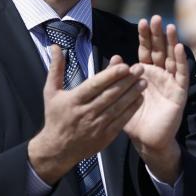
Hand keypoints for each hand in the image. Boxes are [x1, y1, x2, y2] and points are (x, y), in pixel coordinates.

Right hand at [28, 47, 143, 184]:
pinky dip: (131, 110)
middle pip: (109, 95)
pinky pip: (121, 121)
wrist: (58, 149)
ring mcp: (96, 126)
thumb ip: (56, 68)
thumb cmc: (55, 117)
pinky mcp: (105, 136)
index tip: (124, 65)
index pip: (94, 86)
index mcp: (73, 100)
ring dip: (132, 94)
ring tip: (144, 82)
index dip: (110, 75)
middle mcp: (85, 113)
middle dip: (126, 81)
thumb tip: (56, 46)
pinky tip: (140, 99)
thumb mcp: (51, 92)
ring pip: (118, 107)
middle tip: (140, 69)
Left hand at [122, 15, 188, 182]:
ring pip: (172, 58)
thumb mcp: (121, 95)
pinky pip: (181, 74)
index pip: (146, 50)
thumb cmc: (133, 119)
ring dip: (172, 42)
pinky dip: (180, 61)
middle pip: (160, 50)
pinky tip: (179, 48)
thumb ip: (117, 77)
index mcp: (145, 73)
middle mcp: (159, 74)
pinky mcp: (179, 92)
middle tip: (156, 18)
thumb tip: (115, 57)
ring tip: (170, 27)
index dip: (145, 36)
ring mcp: (170, 82)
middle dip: (158, 34)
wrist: (146, 140)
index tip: (142, 21)